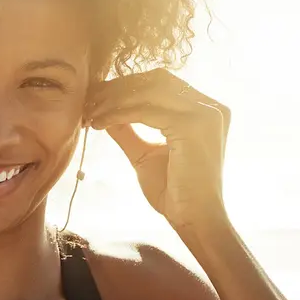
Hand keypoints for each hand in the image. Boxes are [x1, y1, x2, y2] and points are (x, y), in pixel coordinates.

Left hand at [86, 69, 230, 225]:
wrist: (194, 221)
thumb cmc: (174, 192)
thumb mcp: (144, 154)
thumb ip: (128, 130)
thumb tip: (103, 111)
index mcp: (205, 110)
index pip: (161, 82)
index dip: (126, 85)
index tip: (95, 97)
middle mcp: (211, 107)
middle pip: (156, 79)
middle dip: (118, 87)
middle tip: (89, 101)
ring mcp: (206, 114)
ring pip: (149, 91)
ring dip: (114, 100)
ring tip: (90, 114)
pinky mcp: (194, 126)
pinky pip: (146, 110)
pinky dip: (119, 113)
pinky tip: (100, 124)